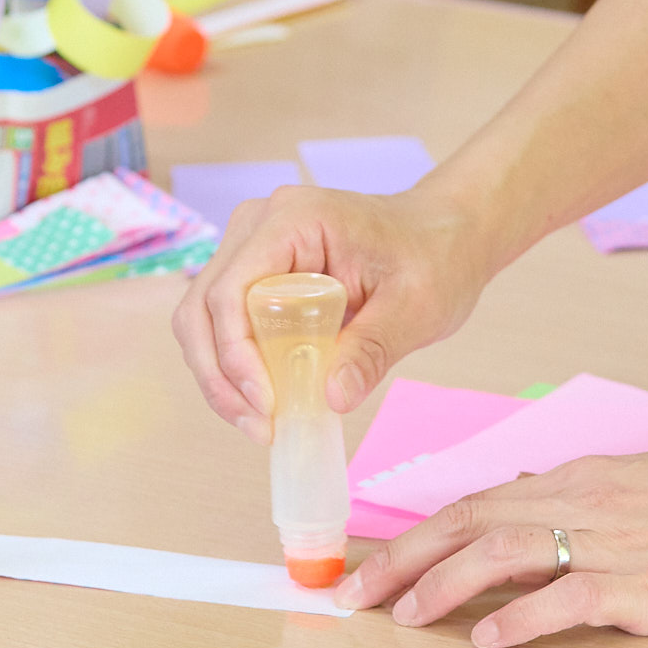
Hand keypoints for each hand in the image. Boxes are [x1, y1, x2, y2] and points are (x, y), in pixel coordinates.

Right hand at [172, 183, 503, 442]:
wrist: (445, 234)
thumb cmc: (435, 256)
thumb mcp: (416, 306)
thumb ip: (371, 350)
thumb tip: (331, 398)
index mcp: (294, 219)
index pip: (232, 289)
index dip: (236, 353)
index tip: (268, 404)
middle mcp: (259, 226)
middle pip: (202, 307)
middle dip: (220, 375)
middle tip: (259, 427)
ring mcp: (252, 247)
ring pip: (202, 319)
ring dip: (221, 377)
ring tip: (260, 424)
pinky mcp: (257, 273)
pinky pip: (225, 323)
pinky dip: (235, 366)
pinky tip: (265, 402)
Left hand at [335, 441, 647, 647]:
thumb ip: (586, 493)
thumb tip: (527, 490)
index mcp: (588, 477)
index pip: (480, 500)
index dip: (417, 532)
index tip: (370, 560)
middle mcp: (590, 500)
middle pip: (471, 520)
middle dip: (401, 557)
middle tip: (349, 593)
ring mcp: (619, 542)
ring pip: (504, 551)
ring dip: (443, 583)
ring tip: (402, 615)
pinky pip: (570, 598)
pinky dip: (521, 617)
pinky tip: (487, 638)